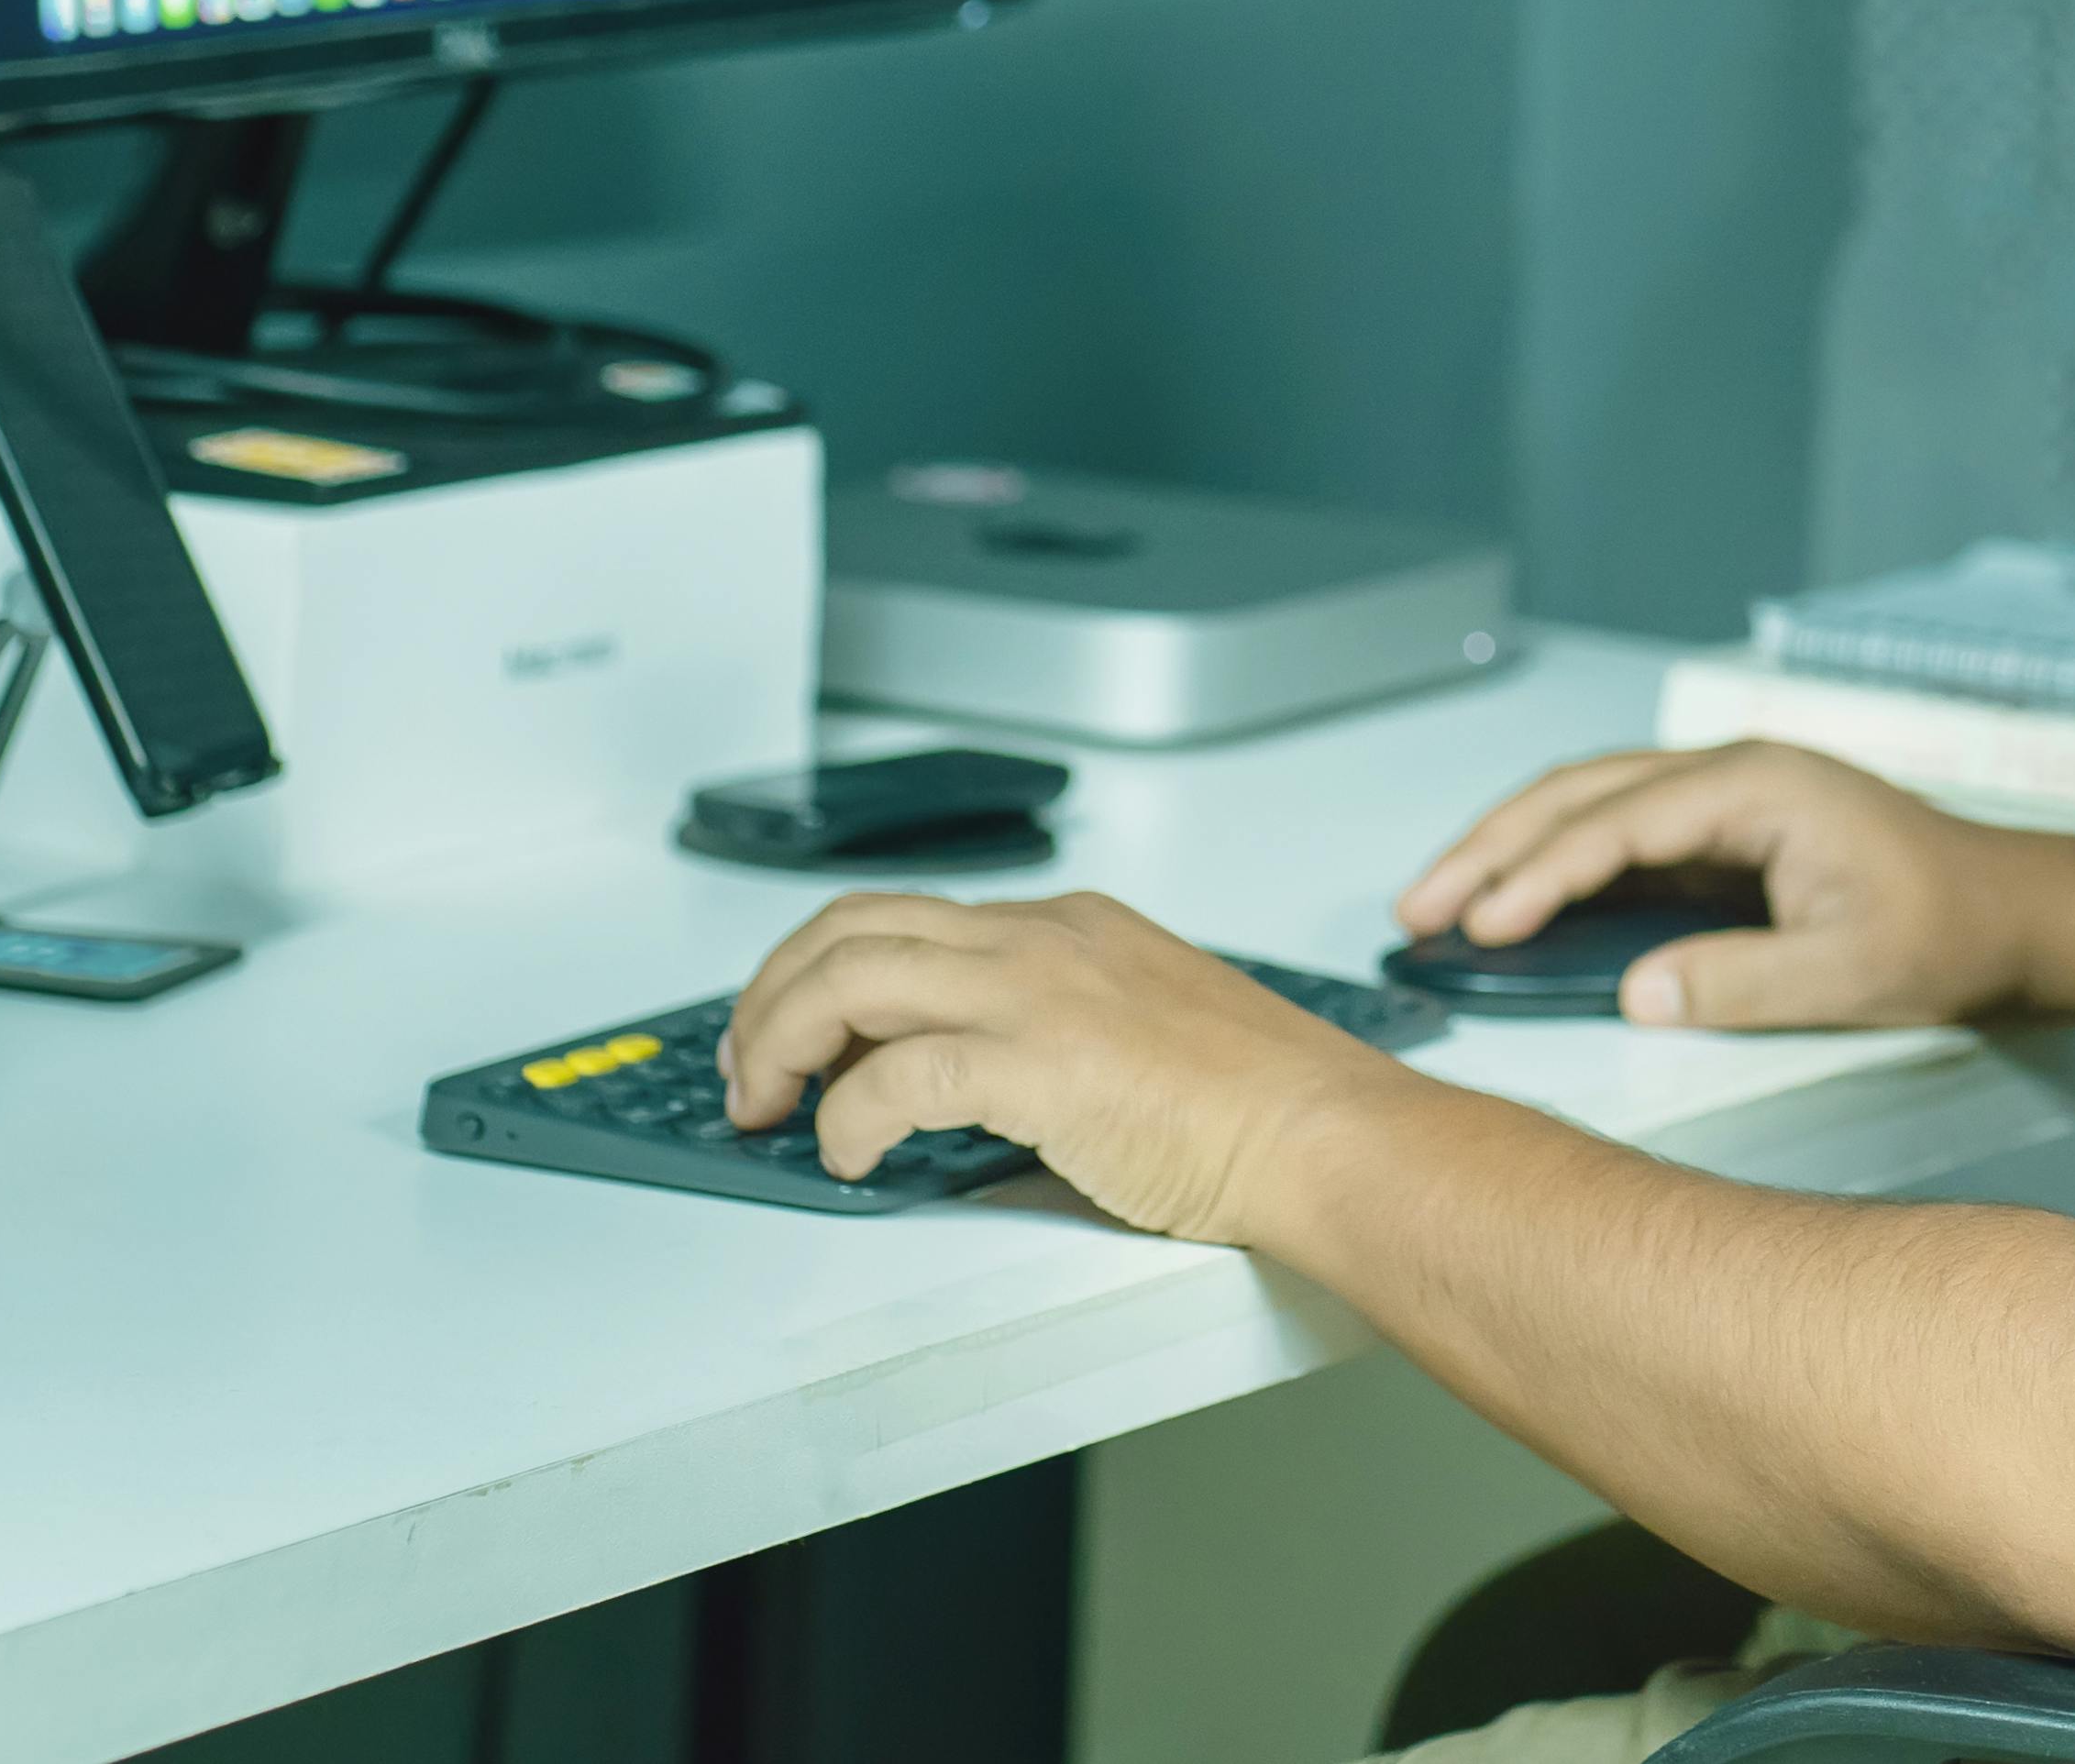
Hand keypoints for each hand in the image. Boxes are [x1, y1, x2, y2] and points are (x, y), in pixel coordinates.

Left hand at [720, 888, 1406, 1240]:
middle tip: (749, 1069)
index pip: (904, 918)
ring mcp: (1039, 991)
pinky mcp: (1041, 1061)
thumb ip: (1047, 1034)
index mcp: (1066, 928)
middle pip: (851, 928)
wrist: (1325, 1134)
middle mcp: (1041, 940)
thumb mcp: (1135, 1032)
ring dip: (783, 1039)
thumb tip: (950, 1084)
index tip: (794, 1031)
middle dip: (773, 996)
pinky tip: (849, 1155)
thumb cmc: (1256, 1107)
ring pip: (850, 976)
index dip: (823, 971)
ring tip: (766, 1104)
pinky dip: (850, 1117)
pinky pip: (896, 1075)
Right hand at [1392, 743, 2056, 1030]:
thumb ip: (1738, 981)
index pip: (1618, 823)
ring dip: (1515, 849)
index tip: (1480, 924)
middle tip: (1419, 907)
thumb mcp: (1850, 974)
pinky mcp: (1730, 834)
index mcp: (1758, 787)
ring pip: (1593, 805)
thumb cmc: (1952, 930)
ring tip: (1444, 903)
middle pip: (1583, 793)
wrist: (2021, 913)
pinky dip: (1560, 865)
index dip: (1540, 874)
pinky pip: (1623, 836)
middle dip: (1493, 846)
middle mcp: (1734, 775)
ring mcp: (1730, 799)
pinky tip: (1519, 904)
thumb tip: (1636, 993)